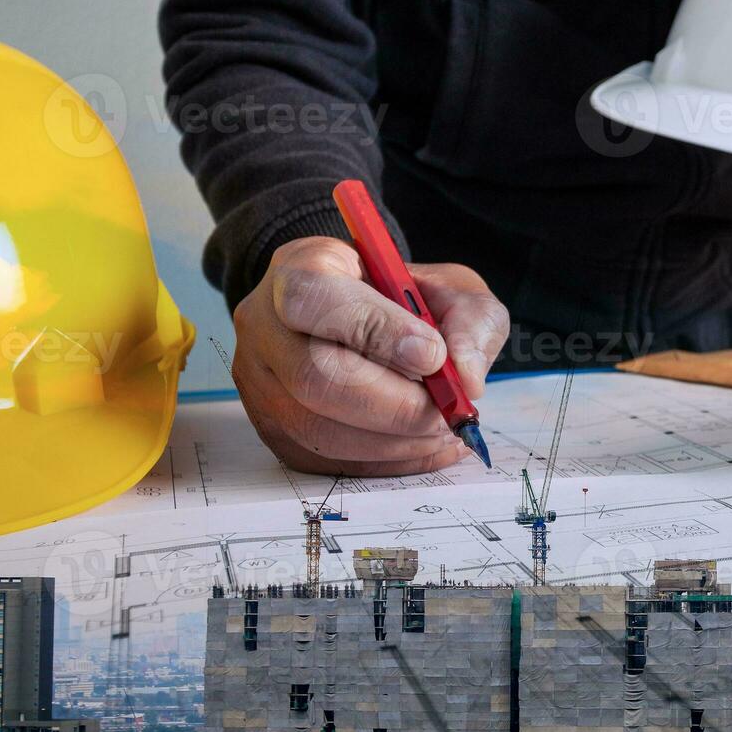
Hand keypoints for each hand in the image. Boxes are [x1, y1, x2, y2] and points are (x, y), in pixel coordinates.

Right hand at [230, 236, 509, 475]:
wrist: (369, 321)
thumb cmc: (406, 301)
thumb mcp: (451, 289)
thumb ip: (470, 322)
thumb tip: (466, 379)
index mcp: (302, 270)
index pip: (317, 299)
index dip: (378, 332)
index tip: (433, 356)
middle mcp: (266, 326)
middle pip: (313, 376)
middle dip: (395, 405)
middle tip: (446, 410)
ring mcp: (261, 384)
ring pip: (318, 428)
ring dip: (395, 440)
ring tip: (443, 429)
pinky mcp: (275, 431)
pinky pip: (326, 461)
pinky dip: (388, 461)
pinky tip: (425, 445)